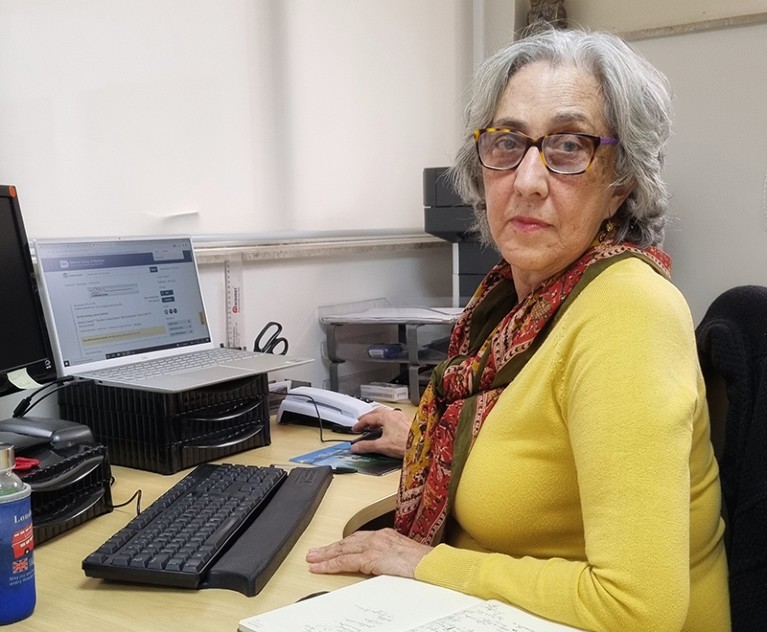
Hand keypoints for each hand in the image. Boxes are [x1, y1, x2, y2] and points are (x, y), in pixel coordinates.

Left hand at [306, 528, 431, 576]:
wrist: (431, 564)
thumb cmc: (423, 563)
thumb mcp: (403, 557)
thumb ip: (389, 558)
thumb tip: (381, 566)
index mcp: (385, 535)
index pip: (359, 539)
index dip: (344, 544)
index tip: (333, 549)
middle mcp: (378, 537)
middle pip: (347, 541)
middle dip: (330, 547)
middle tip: (314, 552)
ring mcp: (373, 545)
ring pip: (342, 549)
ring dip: (326, 554)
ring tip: (312, 559)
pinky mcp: (371, 557)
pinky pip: (345, 561)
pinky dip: (331, 564)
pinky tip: (321, 567)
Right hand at [350, 407, 409, 458]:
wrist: (420, 445)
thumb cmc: (405, 443)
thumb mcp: (381, 446)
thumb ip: (367, 446)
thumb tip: (357, 447)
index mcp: (386, 416)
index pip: (368, 418)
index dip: (360, 424)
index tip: (355, 428)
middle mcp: (394, 414)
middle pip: (376, 413)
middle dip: (368, 418)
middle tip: (361, 422)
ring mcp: (401, 417)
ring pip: (385, 414)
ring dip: (377, 419)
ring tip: (373, 426)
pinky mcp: (406, 422)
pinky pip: (392, 419)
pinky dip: (385, 422)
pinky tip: (386, 429)